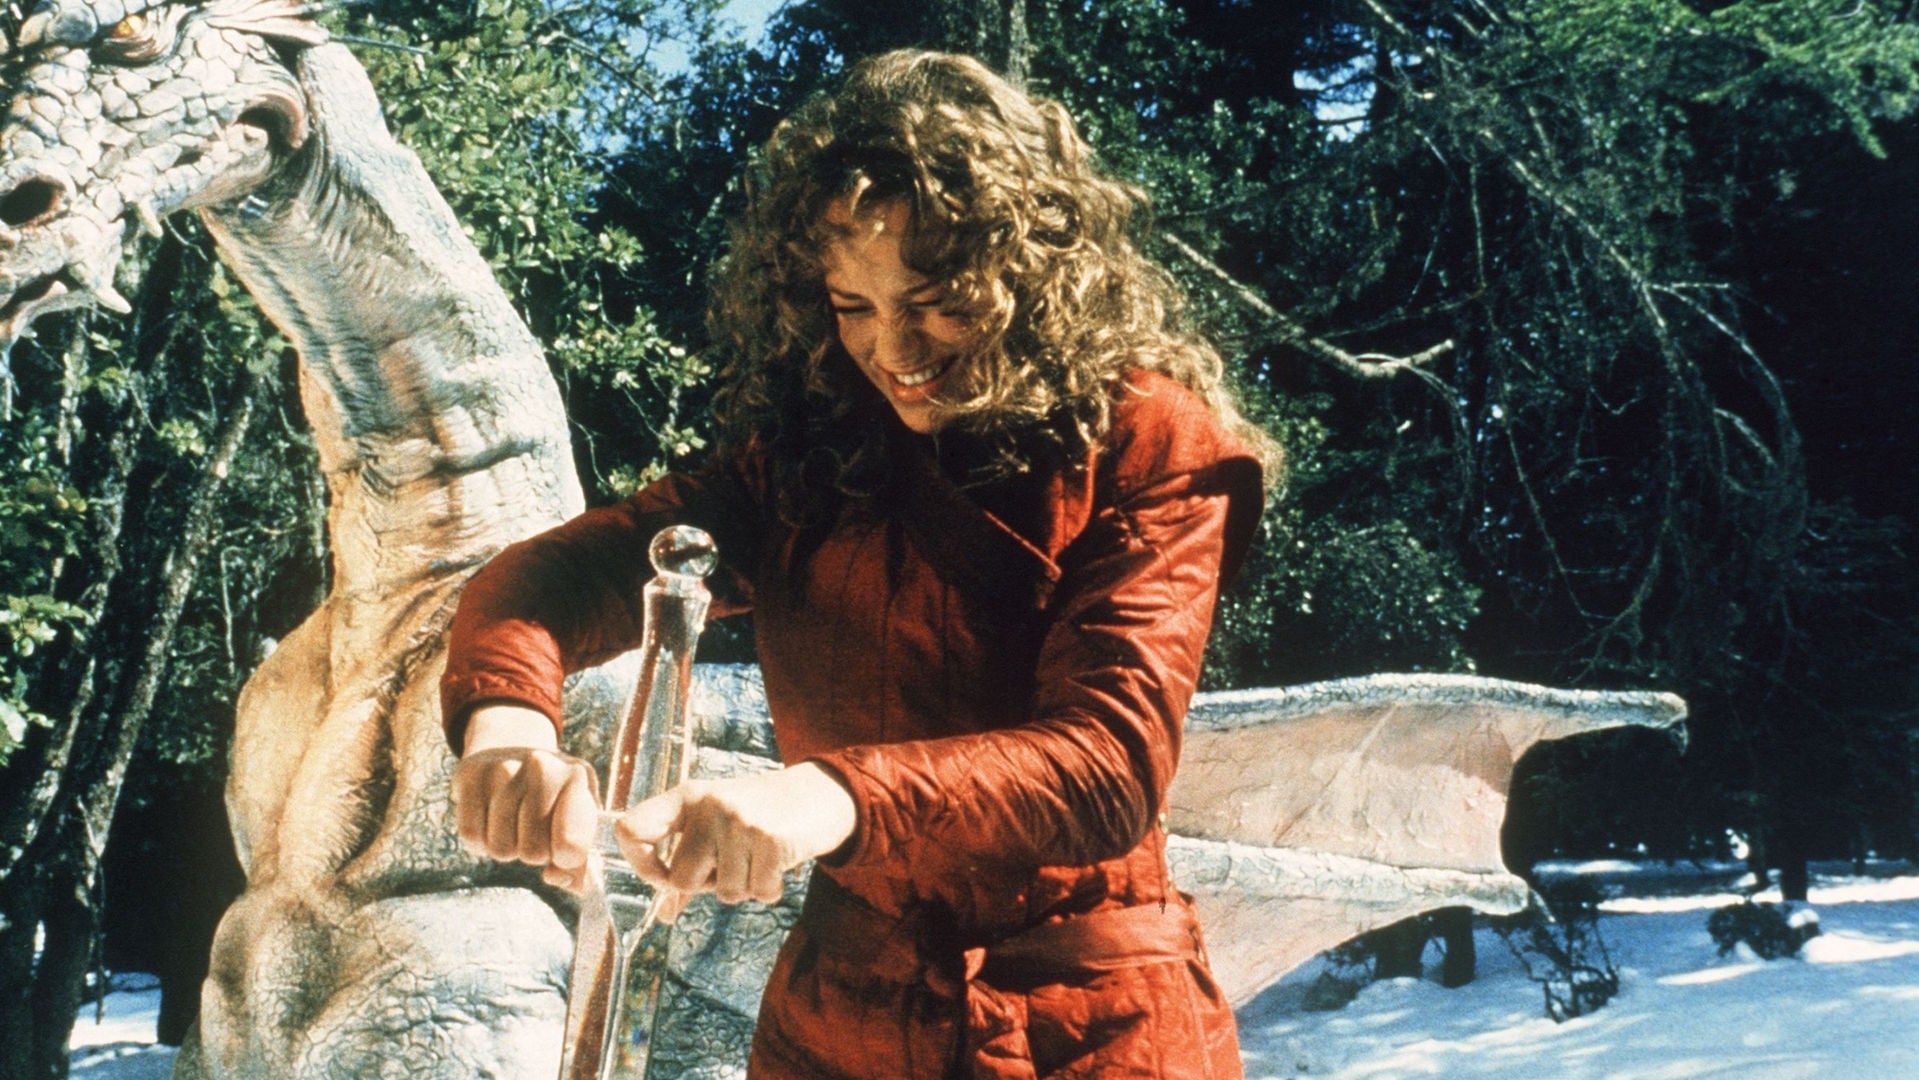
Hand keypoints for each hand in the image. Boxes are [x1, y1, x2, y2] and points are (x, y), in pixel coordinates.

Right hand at [451, 704, 599, 893]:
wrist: (513, 750)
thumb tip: (559, 878)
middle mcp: (543, 767)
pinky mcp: (471, 773)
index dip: (565, 860)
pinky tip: (490, 820)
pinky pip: (472, 836)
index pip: (571, 844)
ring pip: (500, 849)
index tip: (562, 853)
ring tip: (513, 822)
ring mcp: (504, 766)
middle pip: (532, 853)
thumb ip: (581, 862)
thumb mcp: (579, 818)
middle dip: (533, 853)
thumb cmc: (553, 798)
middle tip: (534, 831)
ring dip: (506, 847)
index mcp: (578, 778)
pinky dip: (480, 841)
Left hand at [613, 763, 855, 912]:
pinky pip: (758, 893)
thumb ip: (689, 866)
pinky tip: (779, 864)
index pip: (632, 830)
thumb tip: (665, 915)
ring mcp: (740, 821)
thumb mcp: (718, 829)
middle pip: (681, 879)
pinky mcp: (770, 840)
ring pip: (724, 893)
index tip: (663, 876)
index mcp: (687, 797)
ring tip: (760, 857)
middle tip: (734, 864)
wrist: (821, 794)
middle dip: (708, 885)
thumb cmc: (759, 816)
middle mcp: (709, 804)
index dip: (641, 864)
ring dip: (745, 887)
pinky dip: (770, 889)